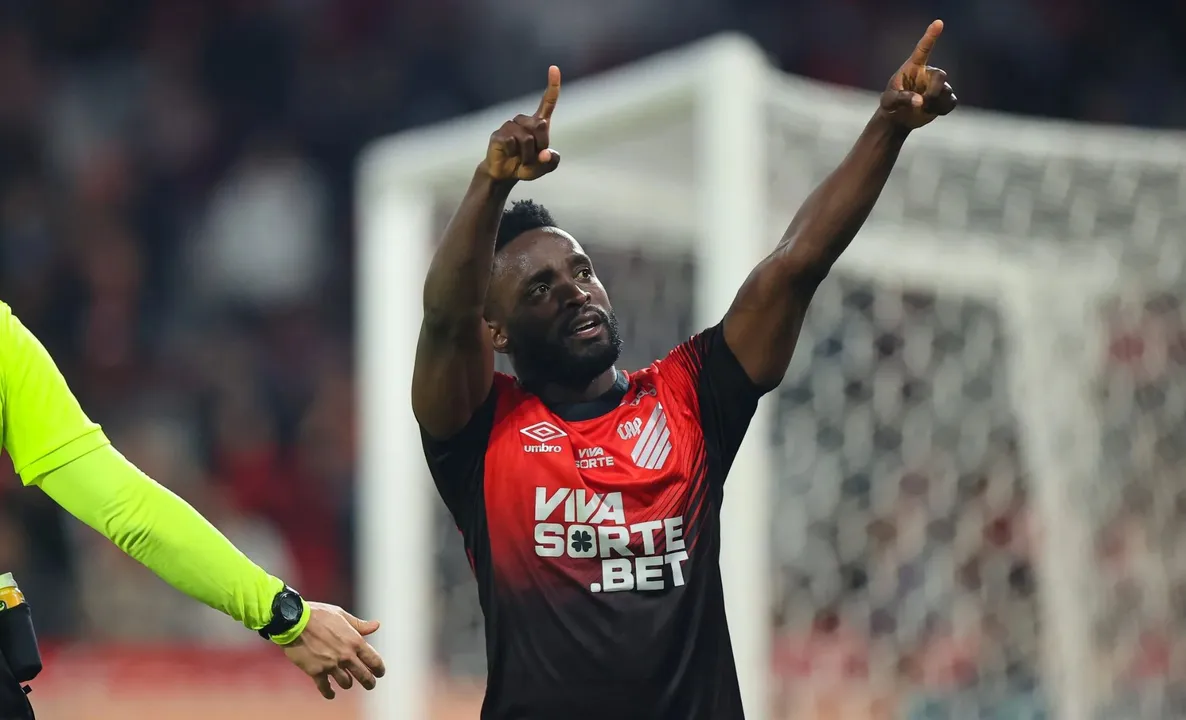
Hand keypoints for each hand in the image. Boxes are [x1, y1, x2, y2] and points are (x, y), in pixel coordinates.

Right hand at [281, 601, 385, 699]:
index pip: (374, 661)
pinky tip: (331, 693)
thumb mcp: (341, 615)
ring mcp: (331, 665)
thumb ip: (359, 625)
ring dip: (347, 684)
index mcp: (355, 641)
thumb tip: (376, 625)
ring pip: (346, 683)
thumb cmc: (318, 614)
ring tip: (347, 683)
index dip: (379, 669)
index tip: (379, 673)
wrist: (293, 621)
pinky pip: (325, 688)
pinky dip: (329, 692)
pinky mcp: (316, 671)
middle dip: (369, 683)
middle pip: (364, 676)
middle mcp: (346, 655)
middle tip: (370, 685)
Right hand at [480, 65, 561, 181]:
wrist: (504, 174)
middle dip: (540, 146)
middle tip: (532, 156)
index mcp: (538, 123)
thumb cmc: (526, 166)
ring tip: (520, 158)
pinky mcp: (498, 135)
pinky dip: (514, 154)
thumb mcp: (544, 167)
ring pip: (527, 139)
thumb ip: (551, 162)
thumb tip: (545, 154)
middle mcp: (524, 120)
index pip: (547, 102)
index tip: (554, 68)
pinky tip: (509, 155)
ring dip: (527, 154)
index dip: (553, 86)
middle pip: (541, 127)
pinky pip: (512, 143)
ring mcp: (509, 126)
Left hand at [879, 20, 957, 129]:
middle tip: (923, 102)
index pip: (923, 49)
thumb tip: (920, 101)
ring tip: (922, 108)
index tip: (939, 23)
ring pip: (946, 91)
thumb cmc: (891, 105)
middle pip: (941, 75)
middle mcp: (927, 73)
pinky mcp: (944, 97)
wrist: (898, 118)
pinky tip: (932, 111)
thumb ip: (902, 99)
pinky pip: (951, 101)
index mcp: (913, 67)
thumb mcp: (889, 101)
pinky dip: (942, 109)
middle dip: (934, 91)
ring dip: (934, 103)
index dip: (931, 36)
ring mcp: (937, 85)